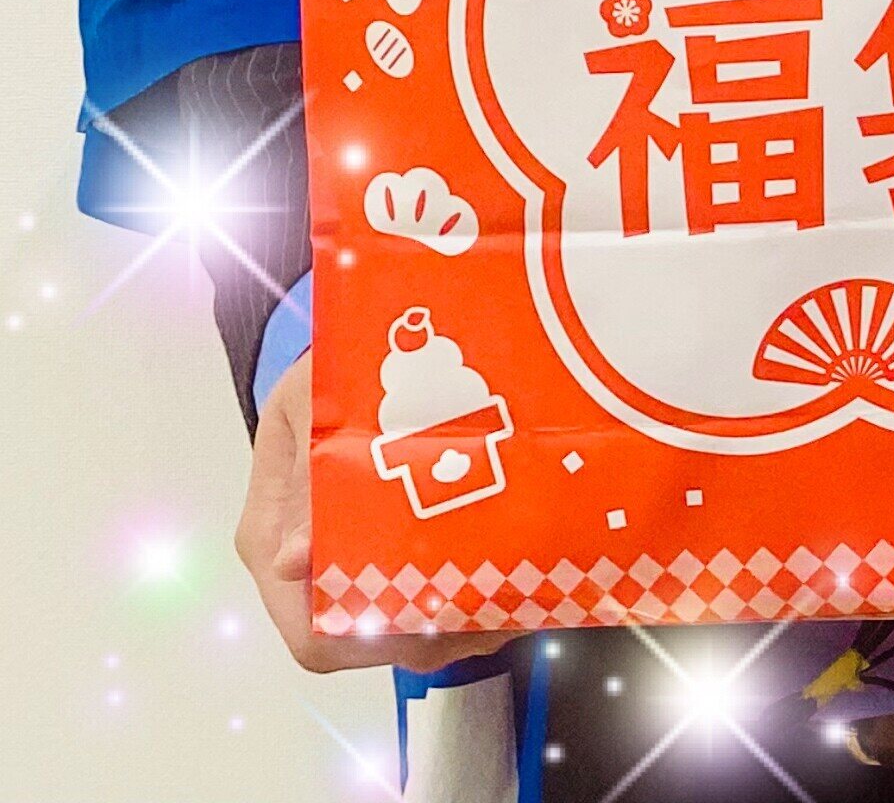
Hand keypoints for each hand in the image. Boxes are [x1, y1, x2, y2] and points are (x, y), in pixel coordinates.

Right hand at [237, 359, 501, 674]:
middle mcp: (304, 569)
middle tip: (499, 610)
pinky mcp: (380, 548)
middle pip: (365, 642)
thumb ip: (305, 476)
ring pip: (400, 628)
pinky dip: (466, 598)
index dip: (371, 643)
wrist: (341, 356)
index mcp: (271, 541)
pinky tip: (510, 582)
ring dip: (458, 623)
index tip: (436, 621)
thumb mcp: (308, 402)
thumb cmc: (323, 373)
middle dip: (432, 635)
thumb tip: (290, 560)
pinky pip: (420, 595)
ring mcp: (343, 562)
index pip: (311, 634)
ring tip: (517, 599)